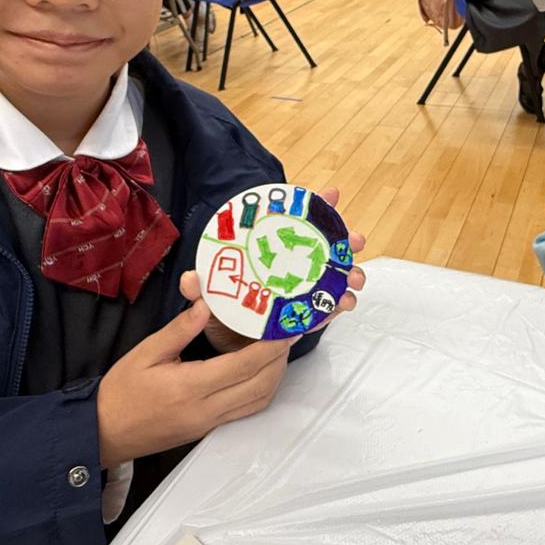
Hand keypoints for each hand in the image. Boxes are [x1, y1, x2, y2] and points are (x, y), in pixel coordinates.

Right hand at [96, 303, 293, 467]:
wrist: (103, 432)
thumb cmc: (121, 391)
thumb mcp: (145, 352)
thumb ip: (179, 330)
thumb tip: (206, 304)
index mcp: (190, 387)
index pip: (242, 366)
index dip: (269, 348)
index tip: (285, 329)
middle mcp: (206, 409)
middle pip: (259, 386)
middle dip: (279, 360)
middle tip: (288, 334)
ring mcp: (208, 424)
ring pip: (257, 402)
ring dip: (274, 377)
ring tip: (278, 351)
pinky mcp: (207, 430)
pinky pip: (245, 411)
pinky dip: (261, 392)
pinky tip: (260, 373)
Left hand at [179, 187, 367, 352]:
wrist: (223, 348)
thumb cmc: (216, 314)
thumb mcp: (205, 298)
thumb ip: (197, 288)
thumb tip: (190, 279)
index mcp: (270, 254)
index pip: (294, 224)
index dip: (316, 207)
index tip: (332, 195)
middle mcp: (291, 269)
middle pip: (324, 248)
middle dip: (345, 241)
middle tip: (353, 241)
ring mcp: (301, 293)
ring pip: (333, 278)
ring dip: (349, 274)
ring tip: (354, 278)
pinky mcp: (305, 318)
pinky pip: (327, 310)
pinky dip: (338, 306)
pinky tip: (343, 304)